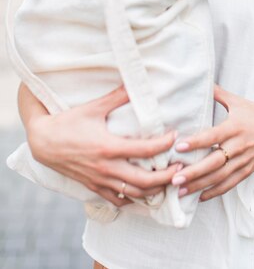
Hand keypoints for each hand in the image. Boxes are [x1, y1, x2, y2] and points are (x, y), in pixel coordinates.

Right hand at [27, 86, 181, 205]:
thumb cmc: (69, 122)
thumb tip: (134, 82)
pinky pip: (118, 199)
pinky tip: (144, 193)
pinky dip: (134, 199)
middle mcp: (106, 168)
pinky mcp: (93, 187)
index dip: (164, 144)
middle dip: (167, 177)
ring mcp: (100, 180)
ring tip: (168, 181)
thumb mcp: (94, 107)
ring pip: (134, 194)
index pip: (145, 150)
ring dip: (154, 190)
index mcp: (109, 147)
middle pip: (145, 181)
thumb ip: (117, 96)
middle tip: (181, 168)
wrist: (43, 142)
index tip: (174, 137)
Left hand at [171, 85, 253, 201]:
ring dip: (199, 185)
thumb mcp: (239, 102)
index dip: (196, 142)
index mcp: (235, 127)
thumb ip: (219, 94)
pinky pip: (230, 184)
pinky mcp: (248, 170)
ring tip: (180, 190)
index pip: (212, 136)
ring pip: (220, 176)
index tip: (179, 146)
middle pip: (214, 162)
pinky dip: (215, 191)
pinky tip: (200, 197)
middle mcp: (239, 146)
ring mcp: (244, 160)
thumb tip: (202, 81)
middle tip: (174, 177)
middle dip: (194, 171)